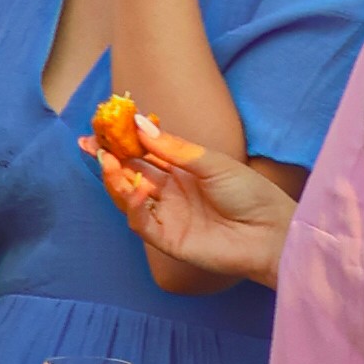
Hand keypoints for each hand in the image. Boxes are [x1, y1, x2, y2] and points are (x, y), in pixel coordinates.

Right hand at [99, 114, 293, 283]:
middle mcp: (170, 193)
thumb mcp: (213, 162)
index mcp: (181, 171)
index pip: (143, 153)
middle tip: (91, 143)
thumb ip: (175, 148)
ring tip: (108, 161)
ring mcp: (167, 217)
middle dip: (109, 158)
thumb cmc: (250, 194)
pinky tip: (138, 189)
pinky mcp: (169, 240)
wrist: (272, 232)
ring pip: (130, 199)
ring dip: (116, 181)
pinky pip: (142, 224)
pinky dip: (135, 207)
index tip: (102, 125)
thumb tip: (140, 123)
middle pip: (130, 174)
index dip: (122, 140)